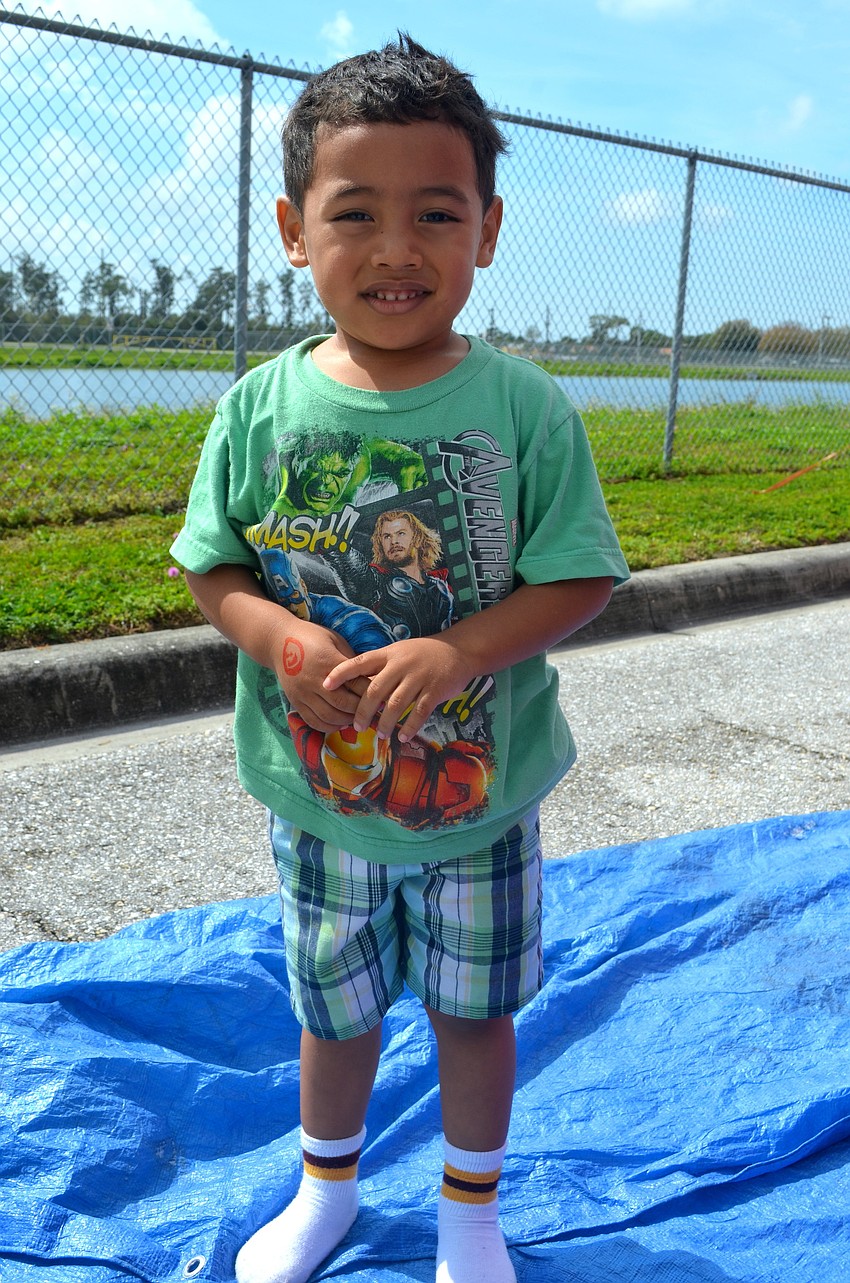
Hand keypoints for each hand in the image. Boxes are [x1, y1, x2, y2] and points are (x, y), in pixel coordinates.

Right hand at [274, 622, 369, 733]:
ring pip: (329, 716)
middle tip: (376, 714)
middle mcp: (315, 680)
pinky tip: (340, 725)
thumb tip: (371, 678)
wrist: (278, 641)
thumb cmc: (312, 637)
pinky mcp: (295, 701)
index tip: (386, 698)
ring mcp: (303, 693)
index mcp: (329, 662)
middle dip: (361, 710)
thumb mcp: (335, 641)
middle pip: (343, 703)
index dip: (372, 693)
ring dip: (346, 721)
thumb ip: (350, 661)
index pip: (356, 683)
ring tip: (359, 720)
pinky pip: (313, 721)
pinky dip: (328, 727)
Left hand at [323, 636, 474, 742]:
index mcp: (389, 654)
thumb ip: (380, 667)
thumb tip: (355, 687)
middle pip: (374, 690)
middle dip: (362, 711)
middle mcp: (401, 664)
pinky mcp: (435, 690)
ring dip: (384, 723)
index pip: (359, 662)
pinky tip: (402, 737)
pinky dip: (409, 727)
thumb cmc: (423, 654)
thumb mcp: (399, 653)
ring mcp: (419, 677)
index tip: (325, 685)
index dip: (341, 673)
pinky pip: (419, 712)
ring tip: (380, 735)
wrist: (459, 651)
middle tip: (356, 727)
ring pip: (395, 704)